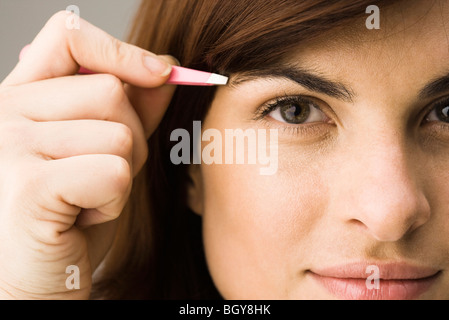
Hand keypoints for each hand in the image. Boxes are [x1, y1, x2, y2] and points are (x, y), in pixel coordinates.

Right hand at [0, 11, 176, 298]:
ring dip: (123, 175)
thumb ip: (129, 109)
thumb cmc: (68, 217)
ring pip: (120, 135)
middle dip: (131, 140)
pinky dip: (113, 201)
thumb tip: (163, 69)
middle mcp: (6, 113)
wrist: (34, 280)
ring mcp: (11, 146)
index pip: (69, 35)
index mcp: (21, 98)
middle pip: (112, 93)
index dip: (120, 48)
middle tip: (101, 177)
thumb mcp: (101, 154)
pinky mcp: (30, 185)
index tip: (160, 73)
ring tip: (87, 199)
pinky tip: (81, 218)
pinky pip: (113, 173)